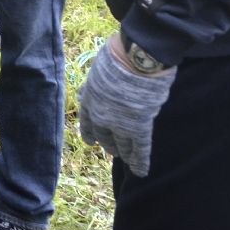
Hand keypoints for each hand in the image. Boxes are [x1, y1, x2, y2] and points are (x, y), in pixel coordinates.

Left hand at [78, 35, 175, 176]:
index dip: (89, 133)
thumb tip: (98, 87)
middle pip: (104, 136)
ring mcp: (120, 124)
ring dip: (124, 154)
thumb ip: (98, 83)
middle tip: (113, 151)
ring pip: (122, 145)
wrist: (134, 60)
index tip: (90, 141)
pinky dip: (141, 161)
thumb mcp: (98, 70)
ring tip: (127, 160)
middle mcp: (101, 116)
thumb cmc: (117, 58)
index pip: (88, 122)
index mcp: (90, 100)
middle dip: (108, 144)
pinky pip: (140, 148)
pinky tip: (141, 171)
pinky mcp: (139, 127)